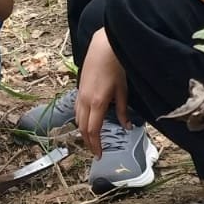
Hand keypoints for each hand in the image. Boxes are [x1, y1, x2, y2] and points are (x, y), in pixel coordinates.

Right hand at [75, 29, 128, 157]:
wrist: (103, 47)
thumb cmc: (116, 67)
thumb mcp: (123, 91)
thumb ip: (123, 111)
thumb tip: (126, 127)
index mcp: (97, 103)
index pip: (93, 130)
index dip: (95, 145)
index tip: (100, 155)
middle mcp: (85, 101)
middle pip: (83, 128)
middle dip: (89, 142)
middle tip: (96, 151)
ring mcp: (80, 95)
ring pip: (78, 119)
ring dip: (84, 132)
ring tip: (92, 140)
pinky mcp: (79, 89)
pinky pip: (77, 110)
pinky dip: (81, 120)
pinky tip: (87, 122)